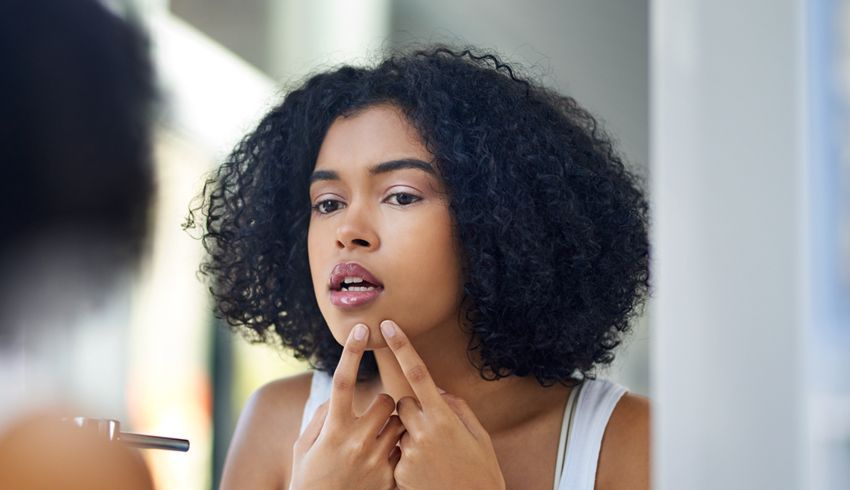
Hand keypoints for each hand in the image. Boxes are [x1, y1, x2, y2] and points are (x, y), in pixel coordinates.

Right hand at [289, 324, 405, 489]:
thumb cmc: (309, 479)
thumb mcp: (304, 447)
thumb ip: (320, 417)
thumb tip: (337, 395)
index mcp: (332, 429)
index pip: (343, 380)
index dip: (351, 351)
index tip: (361, 327)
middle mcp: (355, 442)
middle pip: (386, 400)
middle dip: (385, 401)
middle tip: (376, 414)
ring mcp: (375, 460)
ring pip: (401, 422)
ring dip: (395, 422)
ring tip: (381, 438)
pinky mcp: (390, 477)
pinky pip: (404, 448)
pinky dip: (399, 447)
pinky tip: (387, 457)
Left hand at [379, 320, 505, 489]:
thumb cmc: (481, 473)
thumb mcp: (479, 436)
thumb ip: (456, 408)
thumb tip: (436, 390)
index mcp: (444, 419)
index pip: (417, 374)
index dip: (402, 347)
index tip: (388, 325)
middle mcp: (423, 433)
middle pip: (402, 403)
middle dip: (413, 409)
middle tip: (433, 430)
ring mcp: (408, 454)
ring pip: (400, 430)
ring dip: (412, 437)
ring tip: (435, 459)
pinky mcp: (398, 473)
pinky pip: (398, 454)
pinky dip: (409, 459)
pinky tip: (427, 474)